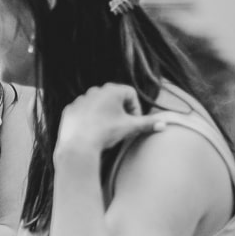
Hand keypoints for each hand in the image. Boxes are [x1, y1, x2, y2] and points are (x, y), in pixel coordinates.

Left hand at [54, 83, 170, 169]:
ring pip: (98, 105)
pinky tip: (91, 132)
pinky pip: (83, 112)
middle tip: (121, 127)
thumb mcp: (130, 128)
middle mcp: (95, 90)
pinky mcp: (70, 110)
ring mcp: (80, 99)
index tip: (134, 122)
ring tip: (106, 131)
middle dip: (120, 111)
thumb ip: (147, 124)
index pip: (131, 94)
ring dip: (104, 115)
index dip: (136, 108)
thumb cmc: (106, 133)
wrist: (78, 145)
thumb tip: (164, 124)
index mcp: (111, 90)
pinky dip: (89, 120)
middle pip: (114, 98)